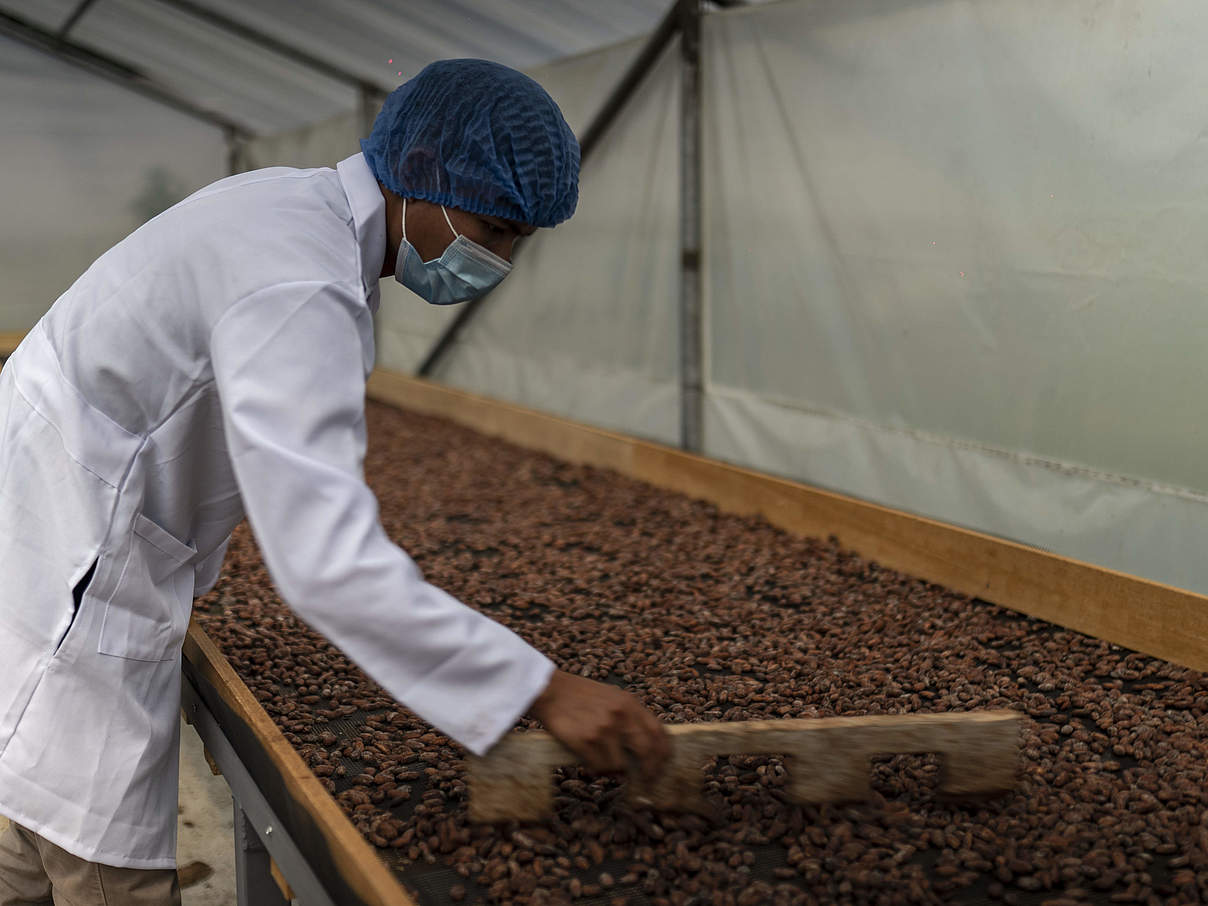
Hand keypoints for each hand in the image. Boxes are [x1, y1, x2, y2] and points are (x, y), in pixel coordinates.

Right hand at [528, 669, 669, 781]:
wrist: (551, 691)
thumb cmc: (582, 696)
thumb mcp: (613, 697)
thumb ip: (631, 717)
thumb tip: (647, 747)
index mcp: (630, 703)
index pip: (659, 732)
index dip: (664, 753)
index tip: (663, 765)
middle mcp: (620, 716)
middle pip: (647, 752)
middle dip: (649, 771)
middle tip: (646, 780)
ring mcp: (603, 729)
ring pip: (620, 766)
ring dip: (615, 772)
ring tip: (606, 765)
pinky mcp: (585, 741)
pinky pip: (599, 768)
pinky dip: (597, 770)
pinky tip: (591, 764)